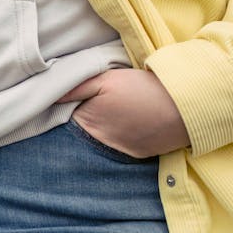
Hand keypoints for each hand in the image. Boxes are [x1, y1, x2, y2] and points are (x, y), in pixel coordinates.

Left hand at [57, 68, 189, 157]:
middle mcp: (100, 142)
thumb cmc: (142, 89)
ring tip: (123, 109)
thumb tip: (50, 94)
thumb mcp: (108, 79)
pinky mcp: (138, 154)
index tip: (81, 93)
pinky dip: (125, 134)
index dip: (72, 101)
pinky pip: (123, 145)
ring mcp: (120, 151)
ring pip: (104, 138)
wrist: (182, 107)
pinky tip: (135, 120)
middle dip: (89, 115)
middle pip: (85, 128)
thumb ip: (77, 86)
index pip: (68, 113)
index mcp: (88, 121)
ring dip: (107, 127)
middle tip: (106, 99)